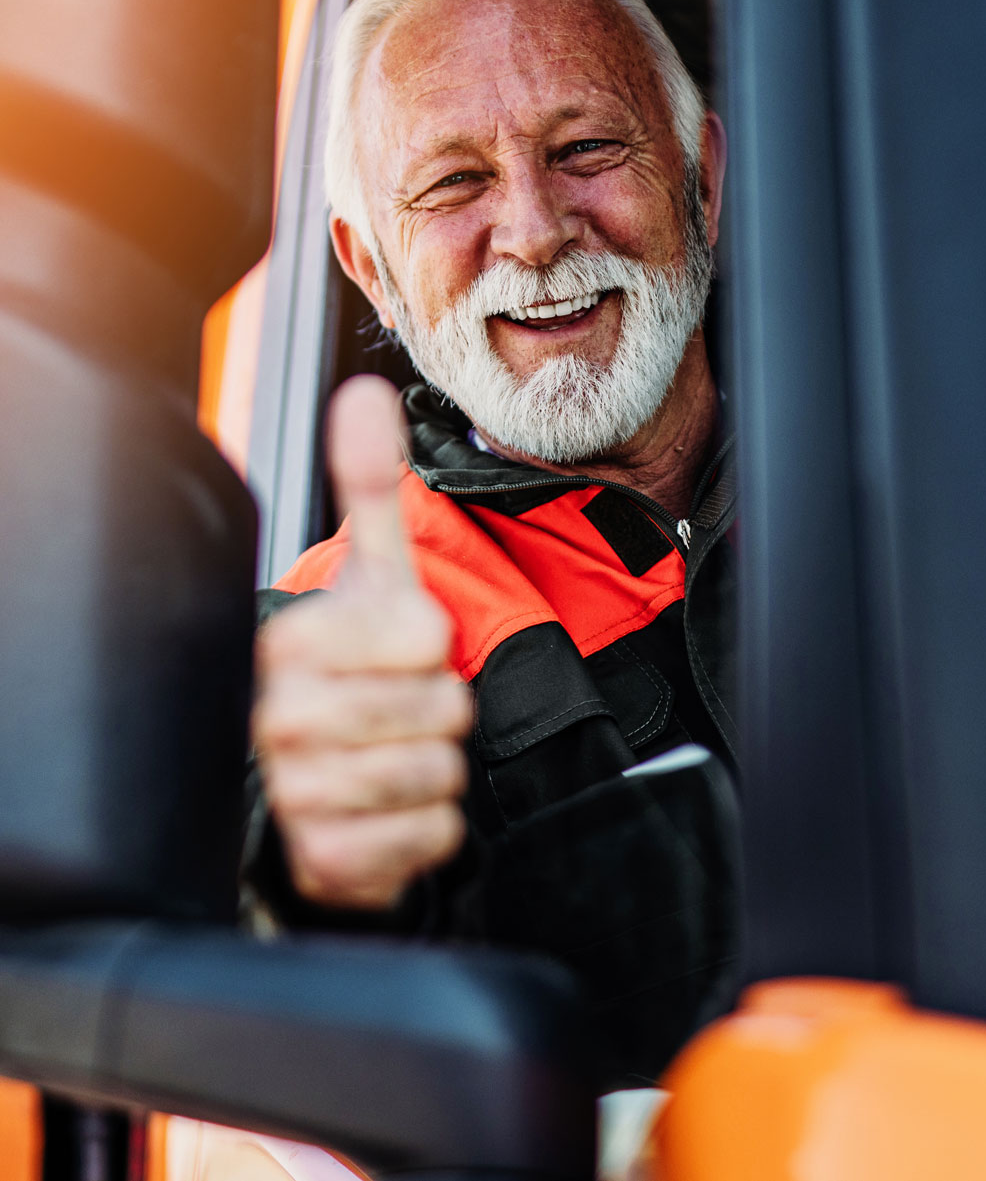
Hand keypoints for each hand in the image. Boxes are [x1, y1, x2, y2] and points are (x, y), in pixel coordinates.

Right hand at [252, 376, 472, 910]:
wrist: (311, 780)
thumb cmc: (353, 667)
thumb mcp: (368, 575)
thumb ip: (368, 486)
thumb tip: (366, 393)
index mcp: (289, 640)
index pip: (423, 634)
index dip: (431, 643)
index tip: (398, 649)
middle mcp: (276, 718)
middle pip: (440, 707)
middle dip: (438, 707)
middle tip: (399, 706)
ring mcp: (295, 795)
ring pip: (438, 773)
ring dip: (437, 766)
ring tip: (393, 752)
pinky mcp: (324, 862)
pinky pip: (430, 836)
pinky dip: (429, 825)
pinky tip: (390, 810)